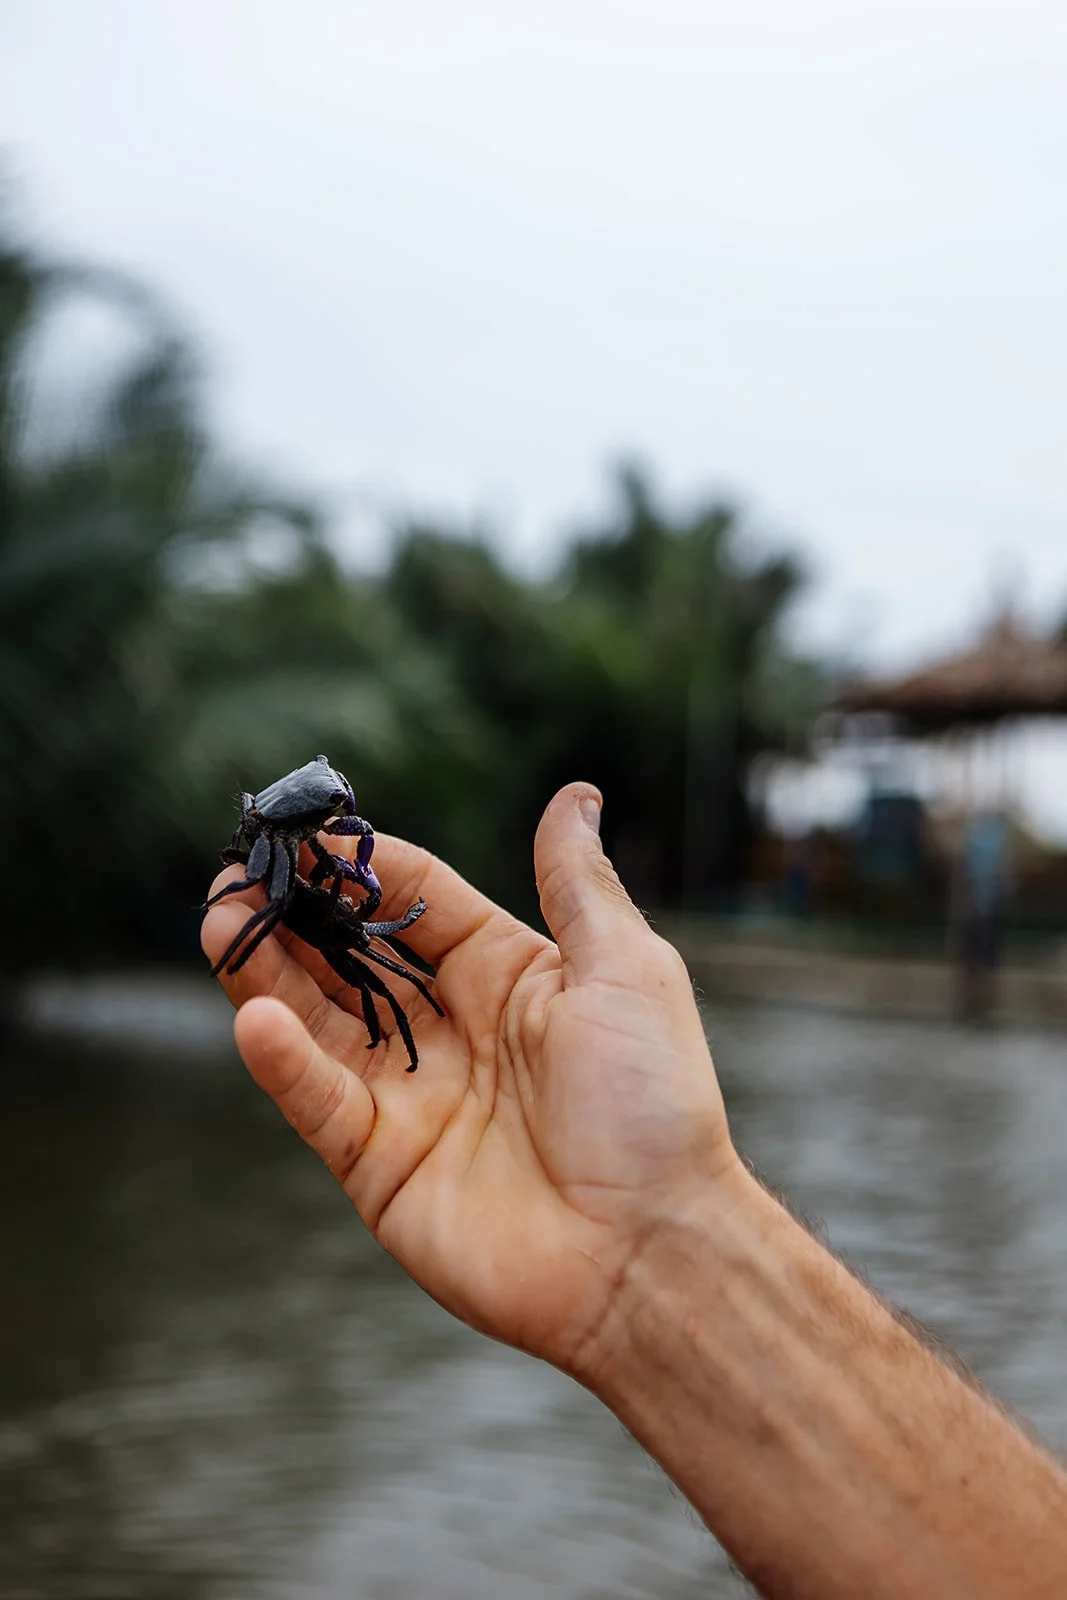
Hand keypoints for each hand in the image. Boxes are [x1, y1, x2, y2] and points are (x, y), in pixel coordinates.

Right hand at [201, 783, 738, 1378]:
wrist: (653, 1251)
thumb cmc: (655, 1103)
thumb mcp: (626, 969)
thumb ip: (577, 883)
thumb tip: (575, 793)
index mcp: (508, 977)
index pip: (418, 902)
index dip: (364, 865)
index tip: (310, 832)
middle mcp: (452, 1031)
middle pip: (352, 957)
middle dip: (294, 914)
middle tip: (235, 876)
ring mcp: (412, 1098)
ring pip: (319, 1021)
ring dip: (266, 973)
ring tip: (217, 923)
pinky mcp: (382, 1165)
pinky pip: (322, 1102)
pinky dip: (285, 1062)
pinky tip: (256, 1016)